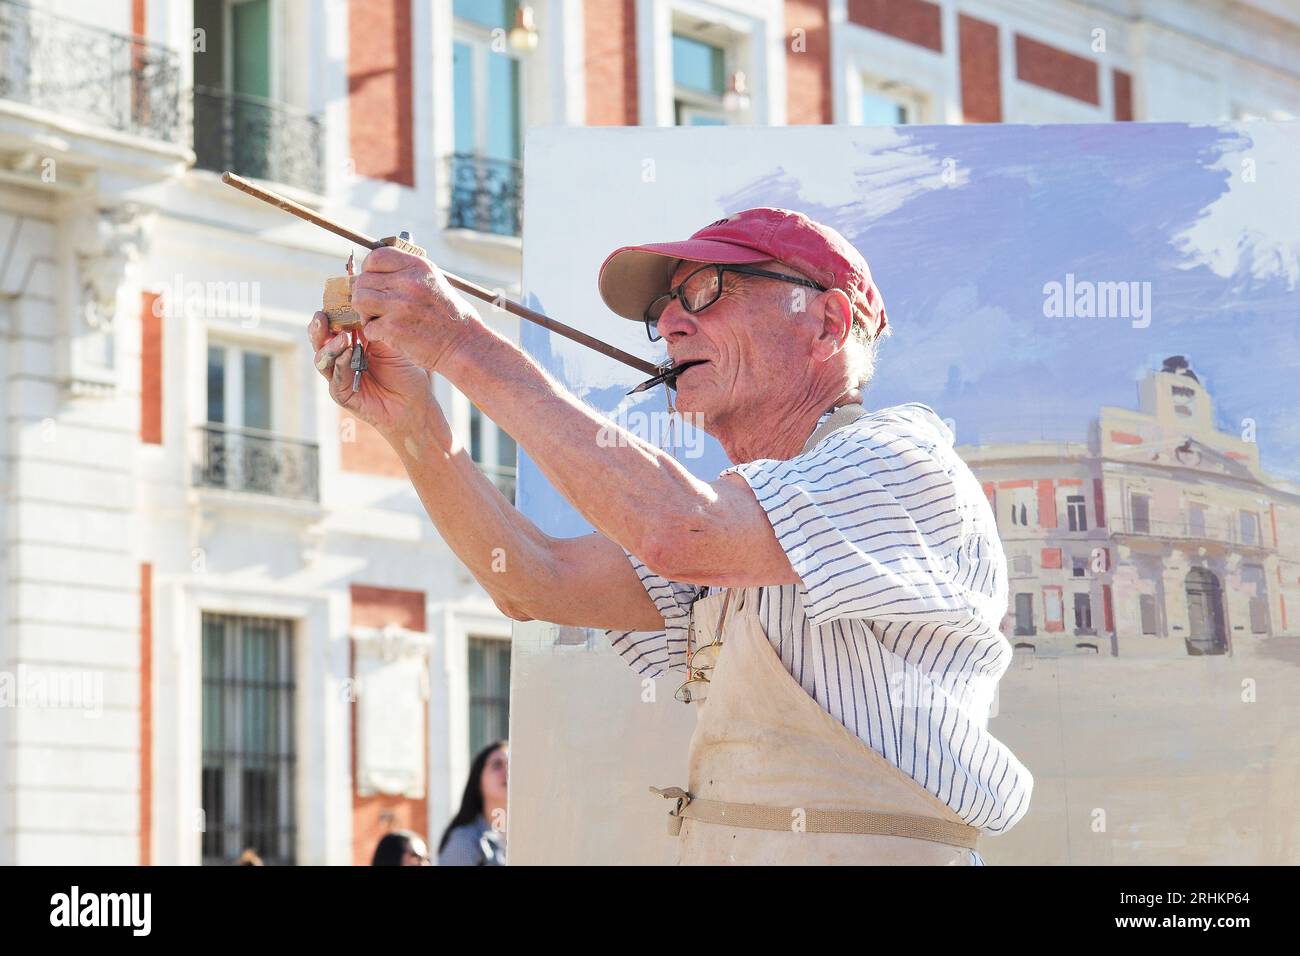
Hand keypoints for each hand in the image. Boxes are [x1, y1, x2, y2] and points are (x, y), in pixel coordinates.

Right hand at [307, 311, 434, 437]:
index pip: (333, 324)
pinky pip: (335, 378)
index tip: (332, 300)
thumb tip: (359, 304)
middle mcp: (341, 357)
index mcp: (351, 341)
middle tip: (322, 316)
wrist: (413, 402)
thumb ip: (373, 327)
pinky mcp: (341, 393)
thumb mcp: (390, 343)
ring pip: (322, 358)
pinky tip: (347, 355)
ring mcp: (339, 375)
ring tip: (343, 337)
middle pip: (320, 340)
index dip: (331, 313)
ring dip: (330, 346)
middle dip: (319, 327)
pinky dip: (340, 365)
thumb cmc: (405, 371)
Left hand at [350, 246, 481, 370]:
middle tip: (376, 306)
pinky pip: (368, 327)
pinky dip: (375, 333)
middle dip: (365, 294)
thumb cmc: (452, 317)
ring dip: (365, 312)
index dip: (369, 269)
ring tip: (379, 319)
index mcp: (418, 267)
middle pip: (364, 280)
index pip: (376, 257)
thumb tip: (378, 270)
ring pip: (360, 301)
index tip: (373, 281)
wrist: (464, 346)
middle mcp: (408, 282)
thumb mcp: (435, 282)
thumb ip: (409, 274)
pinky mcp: (393, 328)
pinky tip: (390, 335)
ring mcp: (399, 305)